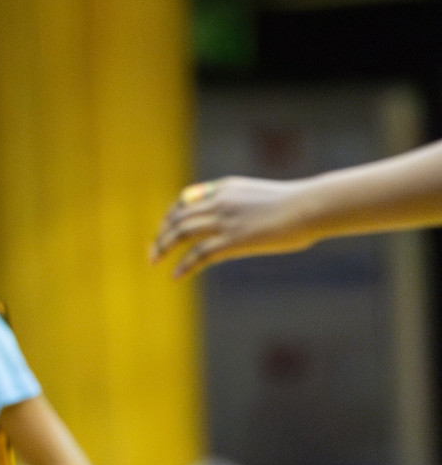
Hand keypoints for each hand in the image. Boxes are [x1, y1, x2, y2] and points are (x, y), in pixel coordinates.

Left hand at [150, 176, 320, 277]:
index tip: (163, 231)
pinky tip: (176, 276)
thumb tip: (230, 224)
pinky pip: (199, 254)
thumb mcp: (259, 197)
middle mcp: (220, 201)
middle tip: (153, 253)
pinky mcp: (234, 239)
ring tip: (155, 262)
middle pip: (177, 217)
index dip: (170, 217)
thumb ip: (239, 205)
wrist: (311, 206)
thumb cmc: (296, 204)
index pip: (185, 200)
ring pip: (181, 233)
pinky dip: (184, 265)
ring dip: (163, 248)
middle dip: (161, 235)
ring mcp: (226, 220)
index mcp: (224, 188)